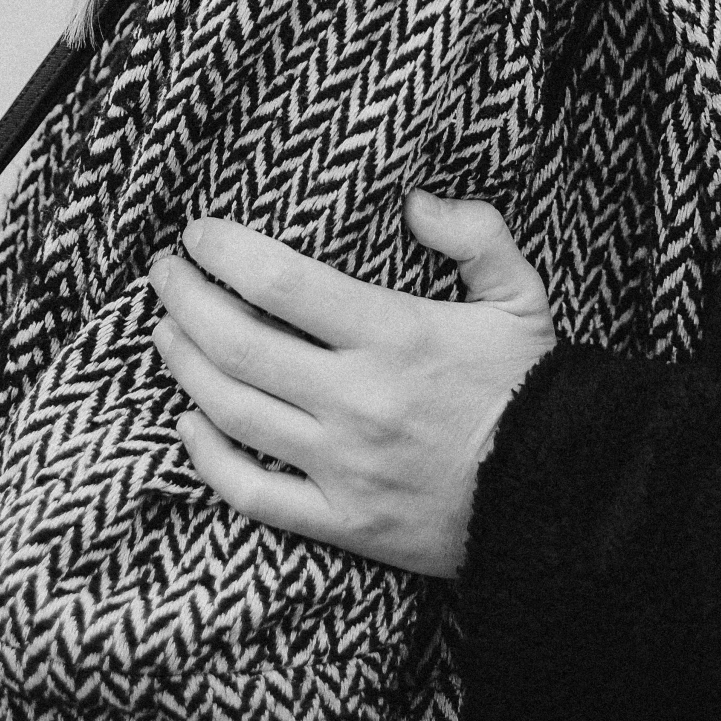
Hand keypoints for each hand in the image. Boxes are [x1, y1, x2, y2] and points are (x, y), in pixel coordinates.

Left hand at [149, 191, 556, 578]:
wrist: (557, 494)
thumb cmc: (528, 384)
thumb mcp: (518, 293)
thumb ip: (474, 233)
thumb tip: (414, 201)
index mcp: (395, 335)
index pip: (280, 282)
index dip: (224, 251)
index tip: (198, 233)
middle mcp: (358, 399)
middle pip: (237, 343)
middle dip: (185, 299)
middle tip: (164, 272)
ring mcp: (343, 465)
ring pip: (232, 411)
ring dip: (184, 364)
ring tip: (166, 330)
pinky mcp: (341, 520)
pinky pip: (252, 492)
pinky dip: (208, 457)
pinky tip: (188, 421)